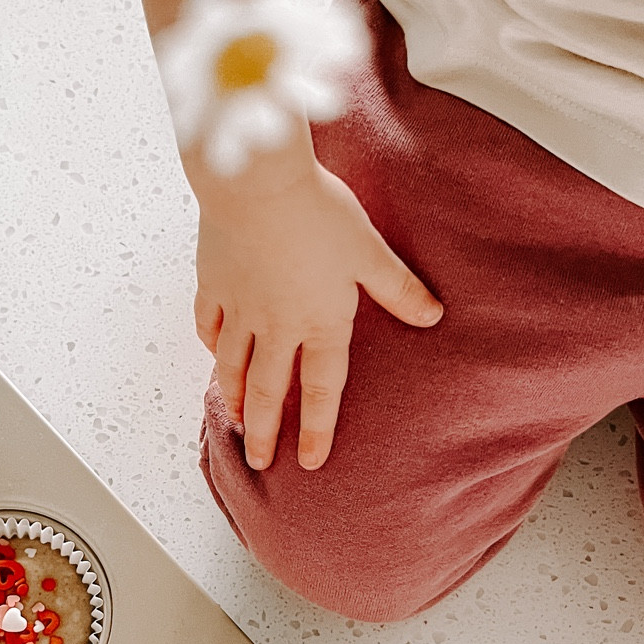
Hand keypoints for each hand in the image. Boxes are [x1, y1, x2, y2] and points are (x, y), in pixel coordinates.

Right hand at [194, 146, 441, 471]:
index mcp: (319, 322)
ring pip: (232, 365)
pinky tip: (213, 354)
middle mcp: (276, 326)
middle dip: (265, 431)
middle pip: (268, 390)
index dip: (317, 429)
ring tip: (237, 421)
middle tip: (260, 461)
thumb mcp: (369, 250)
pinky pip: (209, 324)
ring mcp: (240, 307)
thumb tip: (433, 315)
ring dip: (235, 398)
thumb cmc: (318, 212)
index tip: (311, 462)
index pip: (320, 390)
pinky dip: (211, 344)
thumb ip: (398, 288)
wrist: (257, 181)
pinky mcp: (213, 283)